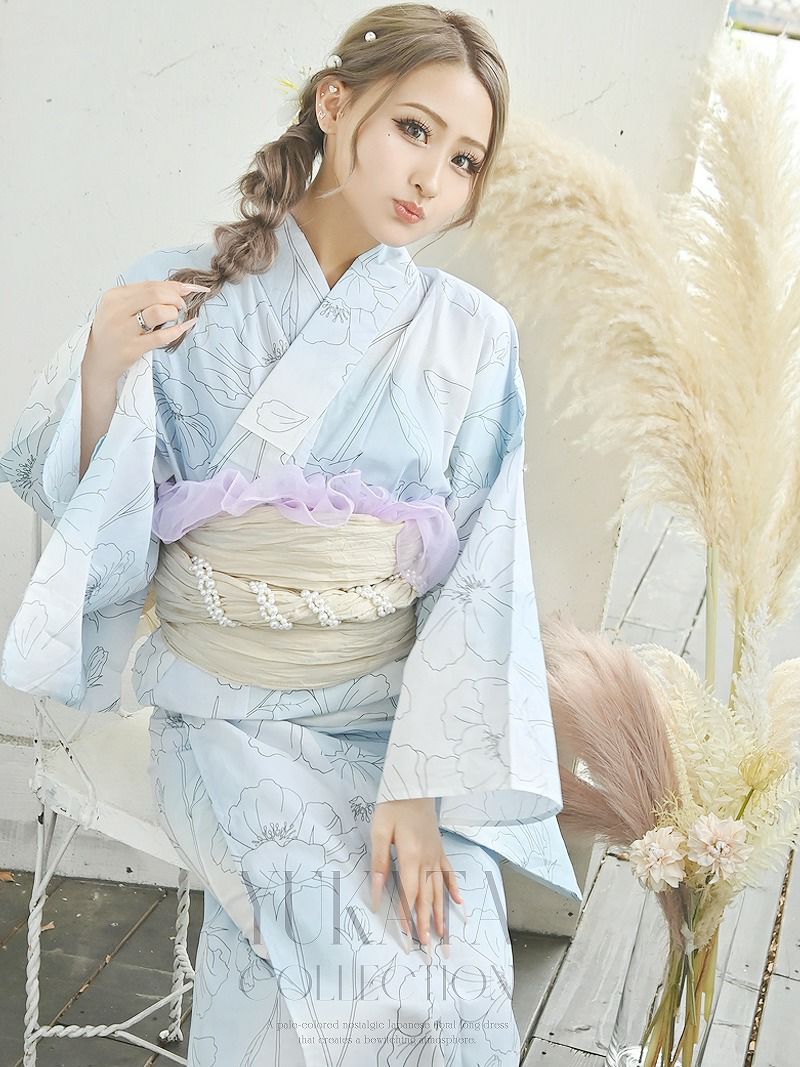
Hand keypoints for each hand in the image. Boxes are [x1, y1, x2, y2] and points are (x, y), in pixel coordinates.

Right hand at [84, 279, 211, 381]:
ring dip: (173, 313)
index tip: (188, 290)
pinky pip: (161, 336)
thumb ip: (144, 297)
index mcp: (114, 296)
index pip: (150, 285)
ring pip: (159, 312)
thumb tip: (177, 288)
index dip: (173, 286)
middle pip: (155, 294)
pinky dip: (177, 330)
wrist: (97, 359)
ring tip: (175, 318)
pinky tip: (184, 327)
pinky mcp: (132, 348)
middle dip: (175, 298)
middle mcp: (117, 310)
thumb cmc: (113, 331)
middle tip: (181, 306)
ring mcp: (124, 330)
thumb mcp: (120, 308)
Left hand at [369, 798, 463, 947]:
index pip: (410, 894)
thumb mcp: (379, 832)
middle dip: (427, 923)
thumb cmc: (392, 806)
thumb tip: (377, 894)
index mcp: (411, 857)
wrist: (414, 782)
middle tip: (428, 948)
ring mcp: (436, 854)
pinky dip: (454, 888)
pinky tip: (459, 903)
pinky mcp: (440, 848)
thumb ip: (379, 864)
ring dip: (441, 912)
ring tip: (443, 934)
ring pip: (439, 889)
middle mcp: (427, 859)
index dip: (409, 918)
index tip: (409, 940)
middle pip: (427, 897)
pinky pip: (449, 872)